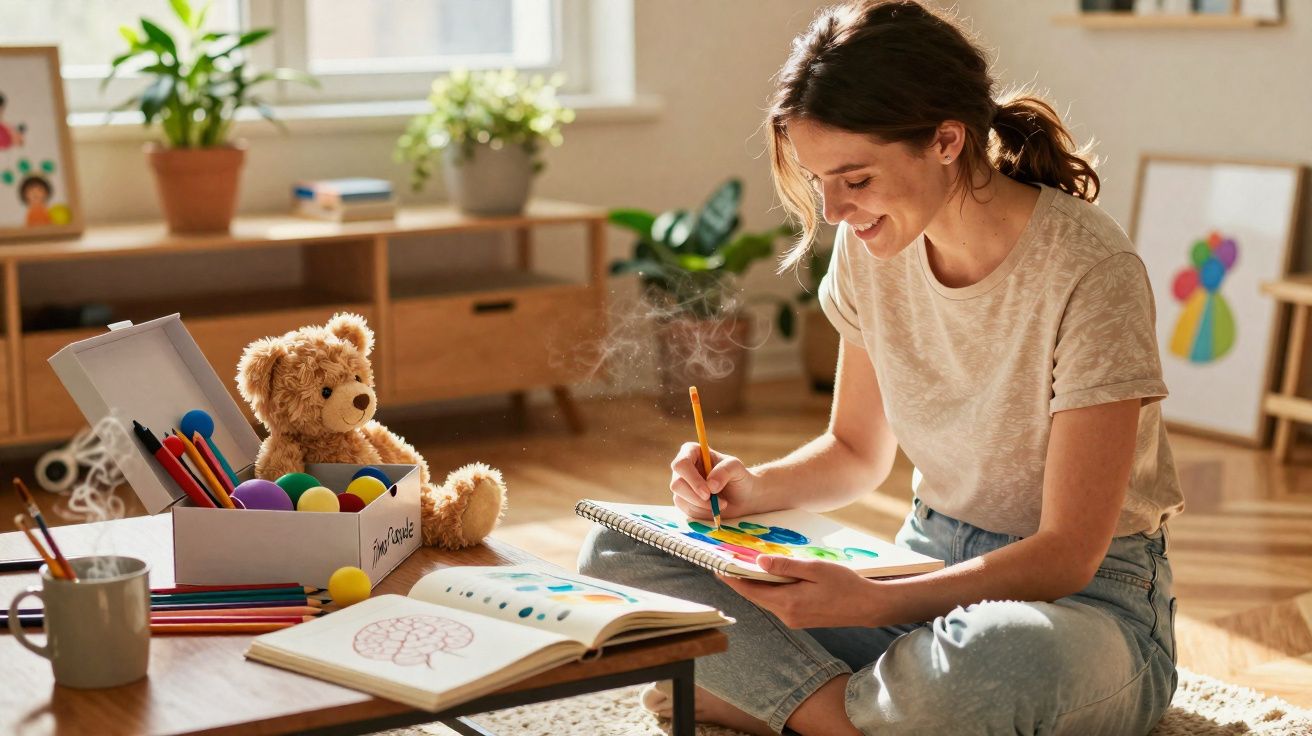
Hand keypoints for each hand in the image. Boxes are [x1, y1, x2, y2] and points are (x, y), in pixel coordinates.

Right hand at [669, 443, 758, 519]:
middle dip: (696, 497)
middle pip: (676, 484)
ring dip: (703, 505)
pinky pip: (686, 509)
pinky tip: (715, 508)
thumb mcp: (737, 468)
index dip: (692, 479)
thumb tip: (711, 485)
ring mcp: (681, 484)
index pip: (681, 464)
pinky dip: (702, 512)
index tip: (708, 492)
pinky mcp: (683, 500)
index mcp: (692, 452)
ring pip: (680, 498)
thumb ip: (725, 471)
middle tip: (716, 503)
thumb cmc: (739, 477)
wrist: (743, 497)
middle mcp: (683, 468)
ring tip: (722, 504)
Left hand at [719, 555, 882, 628]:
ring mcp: (794, 619)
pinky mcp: (801, 618)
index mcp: (788, 602)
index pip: (751, 591)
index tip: (717, 568)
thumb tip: (759, 563)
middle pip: (756, 596)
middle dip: (740, 581)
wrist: (867, 606)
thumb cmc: (845, 585)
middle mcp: (787, 615)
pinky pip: (778, 602)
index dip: (732, 579)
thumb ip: (786, 567)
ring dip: (755, 585)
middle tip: (726, 563)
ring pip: (766, 600)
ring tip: (743, 567)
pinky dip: (769, 590)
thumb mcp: (815, 569)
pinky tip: (769, 579)